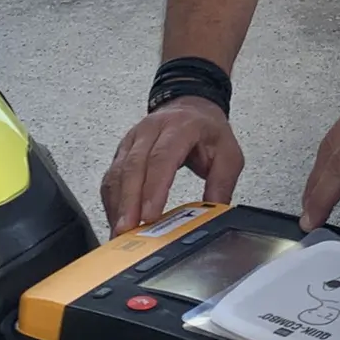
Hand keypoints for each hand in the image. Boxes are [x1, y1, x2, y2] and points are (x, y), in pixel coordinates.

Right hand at [101, 99, 243, 235]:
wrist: (191, 106)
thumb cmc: (207, 131)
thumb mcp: (228, 154)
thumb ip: (222, 184)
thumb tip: (214, 214)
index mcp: (180, 127)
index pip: (162, 158)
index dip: (154, 188)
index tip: (150, 216)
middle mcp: (151, 130)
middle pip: (133, 166)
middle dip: (129, 202)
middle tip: (129, 230)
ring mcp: (133, 139)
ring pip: (117, 172)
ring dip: (117, 205)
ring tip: (119, 233)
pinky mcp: (122, 151)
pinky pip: (111, 178)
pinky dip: (112, 202)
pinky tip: (116, 221)